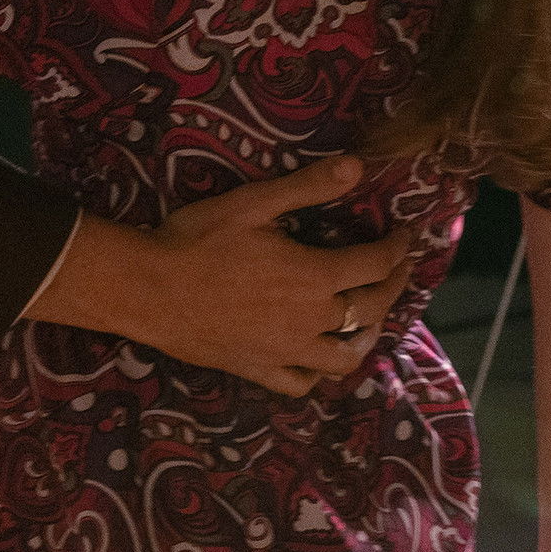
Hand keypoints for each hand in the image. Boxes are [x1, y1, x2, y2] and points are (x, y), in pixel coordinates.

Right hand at [31, 157, 417, 394]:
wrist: (146, 289)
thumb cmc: (197, 240)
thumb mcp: (254, 203)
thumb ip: (309, 187)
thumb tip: (359, 168)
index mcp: (314, 278)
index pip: (374, 265)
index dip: (397, 248)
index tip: (405, 236)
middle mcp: (309, 322)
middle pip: (371, 310)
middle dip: (393, 286)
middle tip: (399, 269)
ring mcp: (285, 353)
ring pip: (345, 358)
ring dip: (367, 336)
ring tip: (371, 317)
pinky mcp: (257, 371)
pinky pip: (301, 383)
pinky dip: (318, 373)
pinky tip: (319, 358)